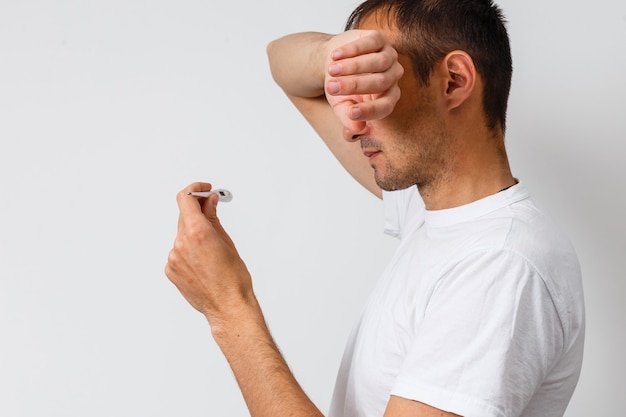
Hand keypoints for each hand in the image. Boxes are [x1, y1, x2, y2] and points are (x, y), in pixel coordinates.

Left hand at [165, 182, 252, 321]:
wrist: (228, 306)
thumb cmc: (233, 279)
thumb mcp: (226, 242)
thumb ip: (212, 218)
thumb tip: (209, 202)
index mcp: (197, 233)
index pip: (185, 199)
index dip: (194, 190)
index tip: (203, 190)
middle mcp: (180, 244)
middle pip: (184, 217)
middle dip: (197, 212)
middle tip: (212, 211)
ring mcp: (173, 258)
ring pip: (182, 235)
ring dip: (194, 234)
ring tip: (212, 249)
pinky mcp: (171, 270)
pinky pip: (179, 252)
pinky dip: (189, 250)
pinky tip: (204, 262)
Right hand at [324, 30, 403, 136]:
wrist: (333, 61)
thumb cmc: (340, 86)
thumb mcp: (341, 106)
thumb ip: (348, 119)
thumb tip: (356, 132)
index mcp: (388, 97)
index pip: (385, 106)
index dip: (370, 111)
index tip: (351, 113)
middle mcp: (393, 77)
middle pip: (381, 83)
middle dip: (354, 86)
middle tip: (332, 88)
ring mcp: (389, 56)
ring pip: (379, 62)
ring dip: (353, 67)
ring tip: (331, 70)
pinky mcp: (379, 39)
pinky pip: (370, 43)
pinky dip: (352, 50)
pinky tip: (335, 56)